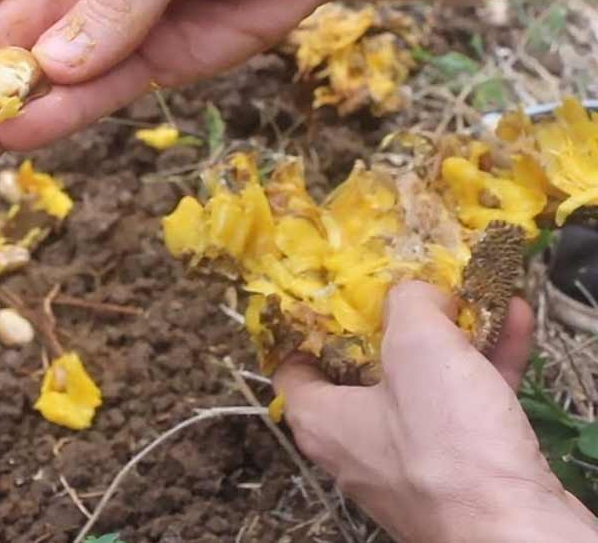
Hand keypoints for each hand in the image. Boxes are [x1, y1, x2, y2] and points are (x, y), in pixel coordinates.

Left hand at [274, 281, 597, 542]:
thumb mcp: (417, 346)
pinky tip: (512, 325)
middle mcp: (355, 446)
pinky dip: (486, 367)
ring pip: (423, 387)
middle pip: (364, 372)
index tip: (331, 294)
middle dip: (395, 325)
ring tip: (474, 296)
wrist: (514, 532)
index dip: (308, 326)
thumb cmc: (446, 443)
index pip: (291, 368)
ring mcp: (408, 464)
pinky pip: (466, 409)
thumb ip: (408, 304)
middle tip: (416, 287)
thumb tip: (415, 292)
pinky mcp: (460, 475)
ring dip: (451, 340)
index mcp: (321, 419)